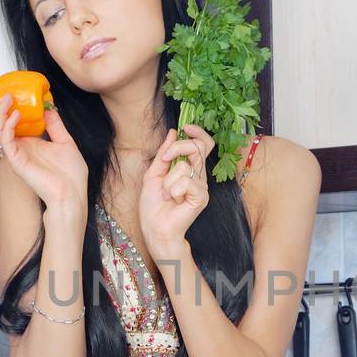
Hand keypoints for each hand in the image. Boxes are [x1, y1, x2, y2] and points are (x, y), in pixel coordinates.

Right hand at [0, 97, 86, 210]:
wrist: (72, 194)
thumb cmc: (70, 176)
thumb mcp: (65, 142)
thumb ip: (55, 126)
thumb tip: (49, 109)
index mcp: (27, 145)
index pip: (5, 127)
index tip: (1, 96)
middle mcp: (18, 150)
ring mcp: (16, 156)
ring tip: (6, 101)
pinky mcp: (17, 162)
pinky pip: (6, 142)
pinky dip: (8, 127)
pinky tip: (15, 116)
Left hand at [138, 122, 212, 256]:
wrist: (154, 228)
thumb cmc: (154, 206)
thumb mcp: (154, 173)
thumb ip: (164, 154)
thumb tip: (172, 132)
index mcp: (189, 169)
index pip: (203, 144)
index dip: (198, 133)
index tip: (186, 127)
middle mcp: (198, 176)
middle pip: (199, 147)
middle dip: (178, 147)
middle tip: (165, 159)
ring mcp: (201, 187)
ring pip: (185, 166)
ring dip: (167, 180)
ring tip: (165, 194)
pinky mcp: (201, 197)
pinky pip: (186, 182)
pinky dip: (172, 190)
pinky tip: (172, 200)